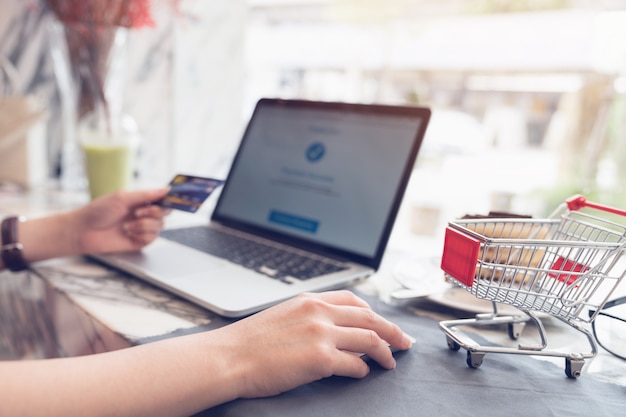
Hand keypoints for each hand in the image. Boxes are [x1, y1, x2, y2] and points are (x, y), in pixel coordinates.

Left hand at [70, 188, 170, 254]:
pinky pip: (152, 238)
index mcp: (140, 201)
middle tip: (137, 212)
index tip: (175, 199)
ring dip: (144, 225)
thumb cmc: (98, 211)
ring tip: (127, 226)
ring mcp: (142, 228)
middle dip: (153, 213)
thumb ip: (147, 194)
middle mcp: (143, 214)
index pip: (162, 200)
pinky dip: (141, 235)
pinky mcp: (139, 242)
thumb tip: (167, 189)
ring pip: (159, 226)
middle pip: (164, 213)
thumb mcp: (123, 197)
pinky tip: (128, 234)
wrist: (84, 231)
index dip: (170, 200)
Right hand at [212, 290, 413, 398]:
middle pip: (370, 317)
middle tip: (405, 342)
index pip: (353, 301)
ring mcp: (321, 334)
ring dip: (385, 352)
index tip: (383, 322)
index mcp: (310, 300)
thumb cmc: (249, 342)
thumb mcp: (283, 316)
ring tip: (391, 361)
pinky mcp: (321, 359)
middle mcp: (319, 313)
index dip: (374, 313)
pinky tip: (363, 373)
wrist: (228, 358)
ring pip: (370, 339)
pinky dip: (364, 369)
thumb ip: (310, 318)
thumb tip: (333, 332)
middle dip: (392, 330)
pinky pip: (355, 364)